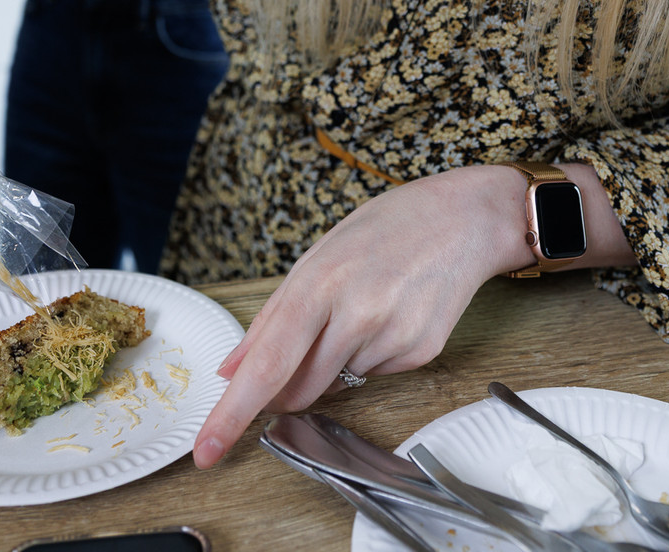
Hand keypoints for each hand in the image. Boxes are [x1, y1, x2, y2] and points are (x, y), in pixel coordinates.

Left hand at [191, 165, 535, 467]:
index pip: (266, 366)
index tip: (207, 449)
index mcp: (319, 285)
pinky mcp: (421, 353)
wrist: (461, 220)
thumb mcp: (315, 259)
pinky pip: (373, 376)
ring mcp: (393, 337)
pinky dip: (367, 357)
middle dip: (283, 388)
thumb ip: (270, 319)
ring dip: (331, 364)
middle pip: (297, 390)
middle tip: (301, 345)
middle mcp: (356, 315)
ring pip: (335, 385)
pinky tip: (387, 316)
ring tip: (359, 309)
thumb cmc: (382, 231)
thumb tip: (231, 369)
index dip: (232, 413)